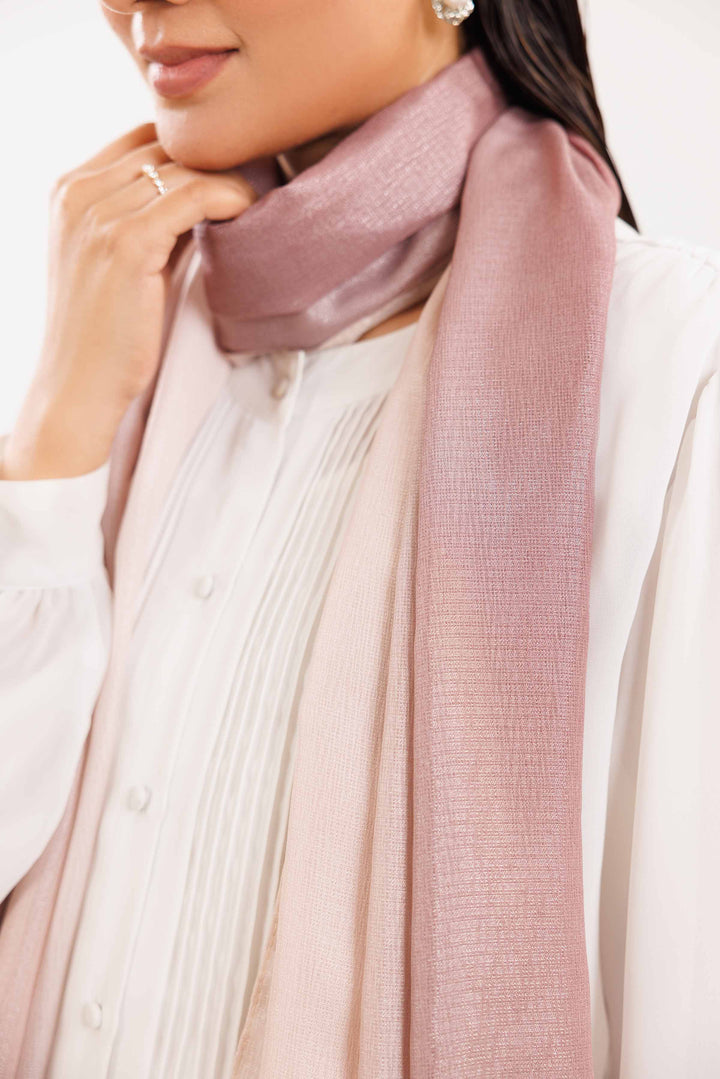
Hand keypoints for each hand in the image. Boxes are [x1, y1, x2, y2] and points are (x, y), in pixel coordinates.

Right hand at [3, 121, 254, 478]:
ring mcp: (96, 214)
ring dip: (230, 176)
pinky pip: (193, 196)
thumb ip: (150, 221)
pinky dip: (229, 197)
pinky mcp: (125, 242)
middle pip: (163, 144)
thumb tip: (208, 194)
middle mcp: (76, 192)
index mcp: (68, 190)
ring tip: (262, 195)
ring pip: (182, 167)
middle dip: (216, 156)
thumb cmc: (106, 335)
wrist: (79, 389)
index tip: (236, 164)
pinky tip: (249, 210)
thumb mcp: (119, 261)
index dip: (192, 148)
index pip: (141, 137)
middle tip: (263, 172)